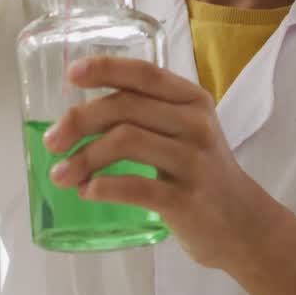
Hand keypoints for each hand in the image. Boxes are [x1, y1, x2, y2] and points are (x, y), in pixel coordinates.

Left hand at [42, 56, 285, 270]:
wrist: (244, 225)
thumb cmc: (202, 173)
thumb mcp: (186, 132)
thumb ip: (146, 115)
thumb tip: (76, 118)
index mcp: (193, 100)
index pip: (144, 74)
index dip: (105, 69)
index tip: (71, 74)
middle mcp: (196, 124)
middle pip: (125, 107)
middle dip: (79, 121)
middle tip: (52, 141)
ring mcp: (194, 162)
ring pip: (124, 142)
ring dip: (83, 157)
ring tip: (62, 174)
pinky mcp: (187, 200)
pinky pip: (135, 186)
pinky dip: (102, 187)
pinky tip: (87, 191)